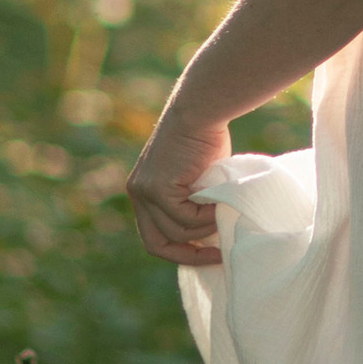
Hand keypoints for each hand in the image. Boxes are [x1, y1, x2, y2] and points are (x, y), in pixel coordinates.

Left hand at [126, 93, 230, 266]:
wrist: (201, 109)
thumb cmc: (206, 137)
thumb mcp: (195, 178)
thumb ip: (193, 202)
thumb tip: (210, 234)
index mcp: (142, 191)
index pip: (153, 236)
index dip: (180, 251)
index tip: (208, 255)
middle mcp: (137, 193)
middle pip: (156, 242)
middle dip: (188, 254)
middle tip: (218, 255)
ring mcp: (145, 192)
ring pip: (175, 232)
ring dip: (204, 229)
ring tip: (225, 211)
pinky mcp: (158, 188)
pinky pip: (185, 219)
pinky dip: (206, 217)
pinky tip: (221, 201)